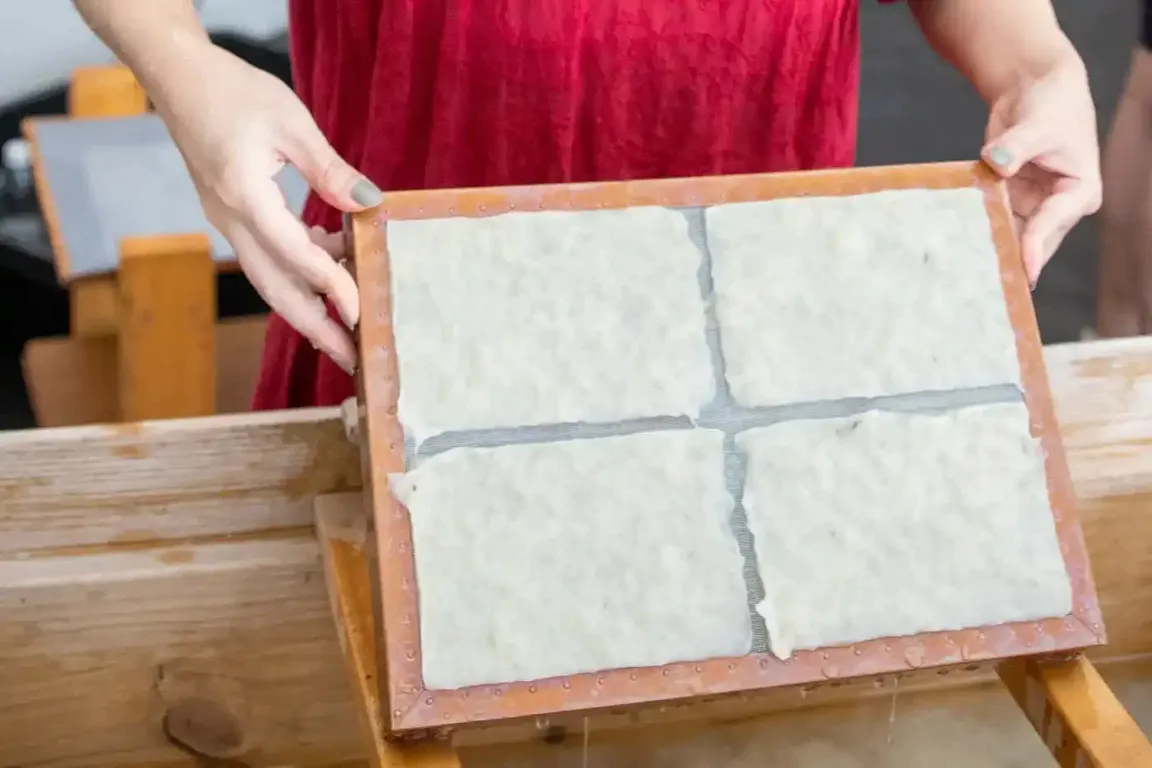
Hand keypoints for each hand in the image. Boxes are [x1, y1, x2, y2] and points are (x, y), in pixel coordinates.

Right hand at [152, 44, 381, 373]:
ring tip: (350, 326)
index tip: (363, 312)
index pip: (295, 257)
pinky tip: (335, 260)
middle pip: (276, 289)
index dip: (332, 287)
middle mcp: (231, 220)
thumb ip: (330, 170)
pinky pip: (268, 256)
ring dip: (310, 305)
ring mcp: (228, 222)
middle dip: (315, 327)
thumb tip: (370, 203)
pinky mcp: (233, 216)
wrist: (178, 77)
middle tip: (352, 359)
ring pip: (271, 279)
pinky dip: (301, 269)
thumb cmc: (232, 91)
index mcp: (244, 198)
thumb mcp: (292, 123)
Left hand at [980, 50, 1101, 287]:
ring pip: (1011, 237)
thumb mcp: (1038, 123)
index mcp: (1079, 191)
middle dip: (1011, 263)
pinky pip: (993, 222)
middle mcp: (1058, 207)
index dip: (1035, 246)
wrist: (1037, 89)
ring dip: (990, 254)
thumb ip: (1017, 144)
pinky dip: (977, 234)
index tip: (1022, 269)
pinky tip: (955, 252)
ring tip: (965, 279)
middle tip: (986, 290)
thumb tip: (998, 161)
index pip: (1053, 223)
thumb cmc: (1051, 104)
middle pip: (1032, 241)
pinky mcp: (1010, 201)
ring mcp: (1033, 207)